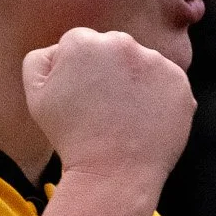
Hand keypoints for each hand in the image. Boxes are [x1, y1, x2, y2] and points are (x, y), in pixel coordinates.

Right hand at [22, 28, 194, 194]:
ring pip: (143, 64)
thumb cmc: (70, 137)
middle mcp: (121, 43)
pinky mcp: (179, 82)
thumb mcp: (36, 96)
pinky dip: (159, 98)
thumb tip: (58, 49)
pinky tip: (145, 120)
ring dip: (136, 82)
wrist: (113, 173)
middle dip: (109, 71)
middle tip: (104, 108)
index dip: (78, 72)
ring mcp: (155, 62)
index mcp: (82, 42)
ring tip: (125, 117)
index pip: (81, 43)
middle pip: (114, 48)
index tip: (81, 98)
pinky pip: (167, 82)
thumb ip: (40, 60)